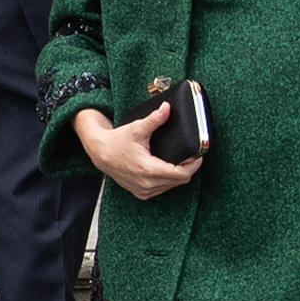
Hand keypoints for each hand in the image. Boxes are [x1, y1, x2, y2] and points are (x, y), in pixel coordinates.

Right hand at [72, 105, 202, 199]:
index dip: (194, 164)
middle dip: (189, 168)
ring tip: (183, 160)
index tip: (199, 154)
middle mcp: (147, 184)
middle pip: (180, 180)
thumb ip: (154, 119)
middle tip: (193, 154)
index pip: (182, 174)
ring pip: (172, 186)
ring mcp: (143, 191)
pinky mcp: (141, 193)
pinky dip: (169, 179)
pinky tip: (170, 167)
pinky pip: (163, 188)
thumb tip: (167, 108)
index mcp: (149, 170)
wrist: (100, 154)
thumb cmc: (117, 141)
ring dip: (179, 174)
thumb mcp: (137, 128)